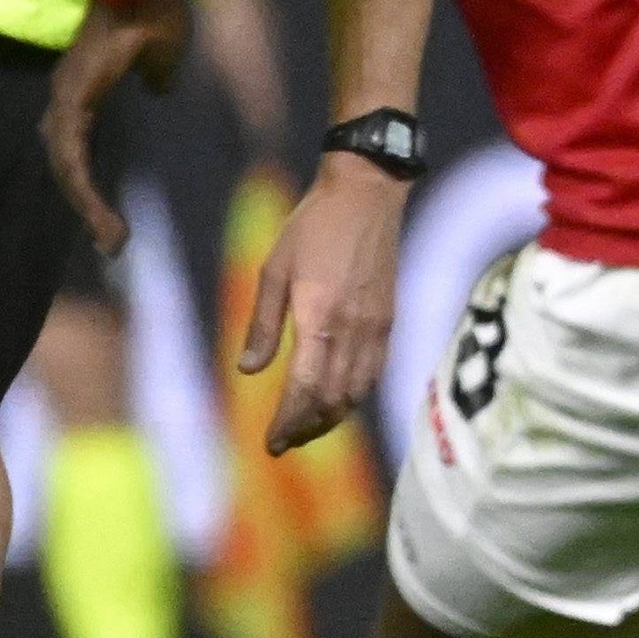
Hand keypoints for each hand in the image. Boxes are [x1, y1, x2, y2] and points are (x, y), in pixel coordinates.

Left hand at [41, 0, 188, 252]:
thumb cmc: (152, 10)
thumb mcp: (164, 52)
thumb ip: (157, 74)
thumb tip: (158, 88)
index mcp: (82, 88)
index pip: (76, 145)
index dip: (87, 181)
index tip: (109, 215)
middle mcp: (65, 96)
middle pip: (65, 163)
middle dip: (86, 205)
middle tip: (112, 242)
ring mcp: (65, 98)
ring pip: (65, 165)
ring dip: (85, 205)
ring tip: (112, 238)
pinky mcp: (73, 99)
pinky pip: (71, 155)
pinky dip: (82, 188)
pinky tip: (99, 213)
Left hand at [237, 156, 405, 453]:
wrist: (367, 194)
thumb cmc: (312, 226)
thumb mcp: (274, 269)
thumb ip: (263, 324)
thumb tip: (249, 371)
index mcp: (319, 317)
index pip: (305, 389)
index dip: (287, 422)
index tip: (271, 443)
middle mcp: (352, 330)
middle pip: (333, 400)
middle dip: (307, 428)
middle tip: (284, 441)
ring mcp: (376, 327)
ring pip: (357, 392)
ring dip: (332, 417)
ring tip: (307, 426)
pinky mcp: (388, 320)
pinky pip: (374, 373)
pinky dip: (354, 395)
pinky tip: (337, 398)